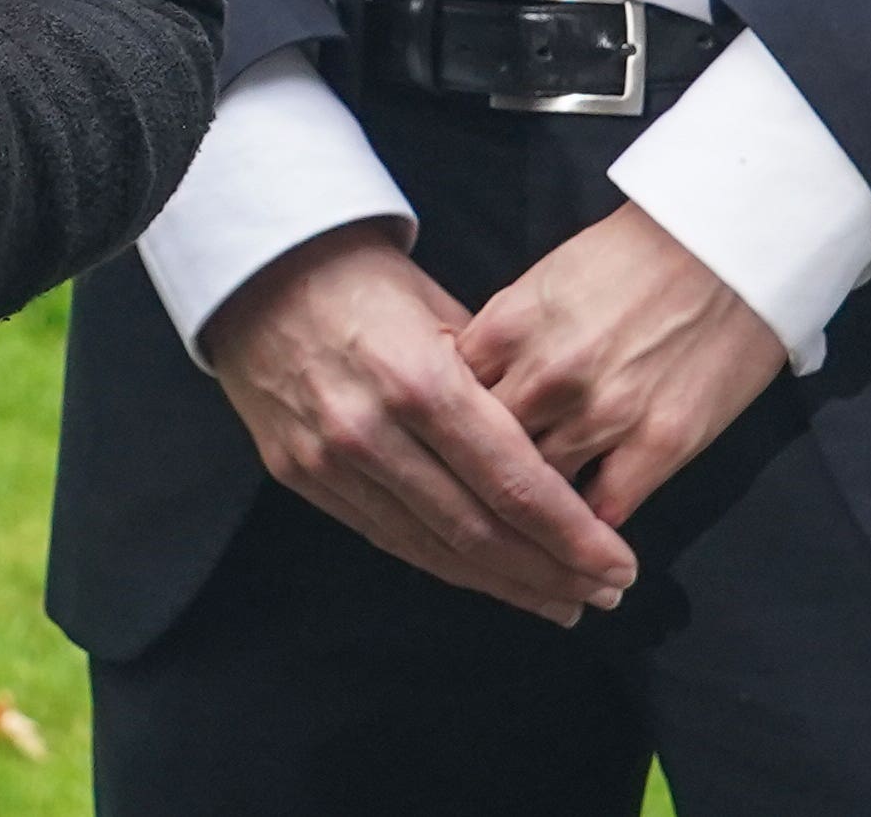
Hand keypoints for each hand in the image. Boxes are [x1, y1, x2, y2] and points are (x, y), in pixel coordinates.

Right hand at [197, 222, 638, 624]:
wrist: (253, 268)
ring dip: (505, 584)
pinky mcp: (302, 477)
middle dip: (551, 573)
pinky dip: (446, 565)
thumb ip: (495, 381)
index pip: (512, 482)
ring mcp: (330, 461)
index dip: (571, 535)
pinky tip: (489, 579)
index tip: (617, 562)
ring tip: (560, 602)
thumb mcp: (441, 309)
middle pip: (479, 530)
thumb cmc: (362, 275)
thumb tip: (555, 442)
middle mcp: (372, 430)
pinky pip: (387, 538)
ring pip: (434, 548)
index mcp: (418, 378)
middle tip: (603, 594)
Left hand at [457, 201, 786, 529]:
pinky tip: (583, 530)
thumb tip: (469, 388)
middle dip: (482, 477)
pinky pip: (603, 510)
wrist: (727, 245)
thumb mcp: (547, 279)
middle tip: (484, 498)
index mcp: (510, 326)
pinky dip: (588, 527)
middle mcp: (548, 375)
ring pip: (539, 492)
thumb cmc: (637, 256)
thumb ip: (503, 338)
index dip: (447, 429)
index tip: (452, 447)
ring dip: (534, 509)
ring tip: (532, 523)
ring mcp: (604, 414)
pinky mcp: (660, 444)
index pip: (447, 403)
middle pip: (484, 455)